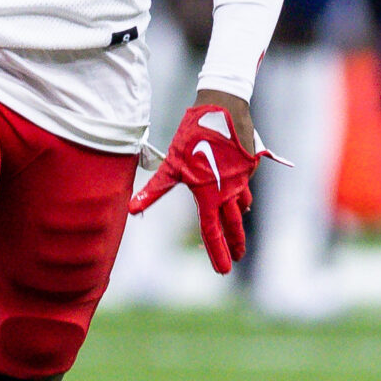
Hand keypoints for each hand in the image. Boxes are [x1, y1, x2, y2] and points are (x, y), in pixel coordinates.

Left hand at [129, 91, 275, 273]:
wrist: (224, 110)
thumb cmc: (194, 136)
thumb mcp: (171, 165)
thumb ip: (154, 190)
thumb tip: (131, 209)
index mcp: (210, 195)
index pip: (212, 231)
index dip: (216, 252)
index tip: (222, 271)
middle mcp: (229, 191)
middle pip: (232, 225)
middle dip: (234, 244)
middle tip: (236, 259)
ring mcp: (241, 180)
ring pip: (241, 207)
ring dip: (239, 223)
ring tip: (238, 235)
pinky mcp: (248, 167)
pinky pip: (245, 188)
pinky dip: (243, 198)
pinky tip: (243, 201)